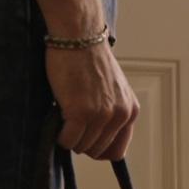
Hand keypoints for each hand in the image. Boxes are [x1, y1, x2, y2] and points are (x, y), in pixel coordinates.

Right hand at [44, 43, 139, 160]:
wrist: (79, 37)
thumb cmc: (90, 59)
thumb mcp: (113, 89)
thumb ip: (112, 113)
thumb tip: (98, 140)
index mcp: (131, 111)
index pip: (118, 150)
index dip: (100, 150)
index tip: (87, 142)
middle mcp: (120, 115)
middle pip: (97, 150)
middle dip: (82, 142)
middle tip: (71, 126)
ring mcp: (101, 115)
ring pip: (82, 147)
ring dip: (70, 138)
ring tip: (64, 119)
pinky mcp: (80, 112)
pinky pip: (68, 140)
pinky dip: (60, 137)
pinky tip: (57, 122)